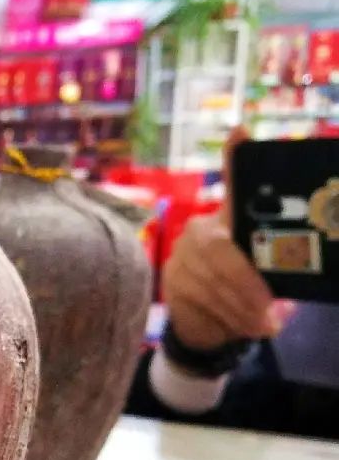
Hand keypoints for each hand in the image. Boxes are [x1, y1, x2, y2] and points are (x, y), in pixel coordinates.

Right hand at [161, 127, 284, 351]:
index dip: (234, 158)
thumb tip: (289, 291)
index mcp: (229, 221)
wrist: (204, 328)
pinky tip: (243, 326)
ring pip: (211, 279)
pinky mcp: (170, 280)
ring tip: (263, 324)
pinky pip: (198, 296)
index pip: (232, 184)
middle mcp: (199, 229)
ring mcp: (180, 254)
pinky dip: (226, 315)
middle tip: (270, 311)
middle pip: (219, 249)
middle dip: (247, 284)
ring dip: (241, 307)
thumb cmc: (243, 295)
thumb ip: (276, 272)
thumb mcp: (266, 279)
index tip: (240, 132)